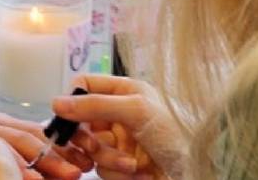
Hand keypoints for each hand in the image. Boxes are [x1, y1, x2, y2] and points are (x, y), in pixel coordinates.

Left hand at [0, 73, 92, 179]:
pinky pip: (33, 131)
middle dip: (52, 158)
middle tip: (76, 175)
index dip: (19, 165)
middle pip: (25, 140)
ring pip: (35, 134)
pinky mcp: (1, 125)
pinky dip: (56, 142)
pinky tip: (77, 153)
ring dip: (61, 149)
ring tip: (87, 164)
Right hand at [52, 75, 186, 179]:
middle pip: (81, 122)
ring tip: (133, 164)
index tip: (68, 115)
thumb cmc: (179, 133)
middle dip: (88, 139)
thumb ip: (95, 104)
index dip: (73, 100)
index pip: (84, 86)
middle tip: (94, 147)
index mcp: (125, 91)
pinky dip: (118, 174)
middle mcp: (120, 114)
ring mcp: (120, 141)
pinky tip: (139, 173)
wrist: (199, 169)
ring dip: (109, 160)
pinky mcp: (122, 165)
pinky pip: (102, 169)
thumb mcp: (136, 110)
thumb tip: (57, 102)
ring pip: (90, 150)